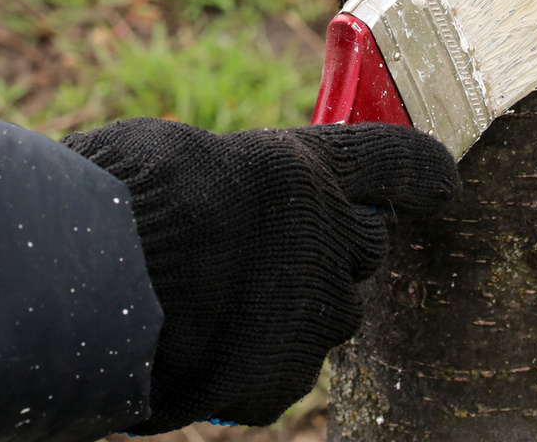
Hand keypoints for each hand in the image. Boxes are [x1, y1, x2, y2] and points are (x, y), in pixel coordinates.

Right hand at [61, 120, 458, 432]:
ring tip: (223, 307)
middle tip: (276, 249)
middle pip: (362, 247)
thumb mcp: (173, 154)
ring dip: (292, 309)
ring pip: (325, 315)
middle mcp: (327, 244)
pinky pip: (281, 371)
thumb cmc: (118, 196)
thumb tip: (213, 198)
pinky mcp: (280, 381)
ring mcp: (310, 319)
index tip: (443, 181)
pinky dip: (254, 364)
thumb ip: (224, 177)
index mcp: (304, 172)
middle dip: (332, 247)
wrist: (93, 283)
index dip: (421, 170)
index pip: (393, 161)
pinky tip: (206, 351)